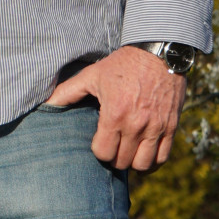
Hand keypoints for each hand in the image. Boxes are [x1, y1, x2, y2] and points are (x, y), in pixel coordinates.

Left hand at [45, 46, 185, 171]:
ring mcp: (156, 128)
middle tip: (112, 147)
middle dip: (114, 157)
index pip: (103, 153)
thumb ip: (68, 91)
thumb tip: (47, 104)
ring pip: (143, 165)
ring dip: (133, 162)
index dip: (98, 150)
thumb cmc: (122, 64)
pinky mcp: (171, 127)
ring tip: (127, 152)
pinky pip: (163, 158)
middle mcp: (136, 125)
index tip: (99, 141)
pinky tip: (144, 154)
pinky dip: (153, 161)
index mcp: (114, 114)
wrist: (158, 53)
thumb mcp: (92, 75)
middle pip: (122, 162)